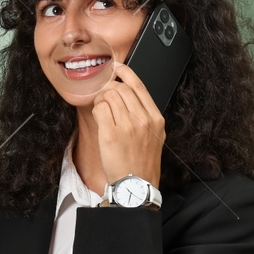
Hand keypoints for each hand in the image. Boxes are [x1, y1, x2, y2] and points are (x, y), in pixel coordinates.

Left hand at [92, 60, 163, 189]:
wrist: (136, 186)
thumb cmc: (142, 162)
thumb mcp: (154, 137)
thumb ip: (145, 115)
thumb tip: (127, 94)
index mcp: (156, 119)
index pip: (140, 86)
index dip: (126, 73)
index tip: (117, 67)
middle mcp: (144, 120)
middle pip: (121, 88)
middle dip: (109, 89)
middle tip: (104, 97)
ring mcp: (128, 126)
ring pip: (109, 96)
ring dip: (101, 100)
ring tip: (102, 111)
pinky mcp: (111, 134)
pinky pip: (100, 109)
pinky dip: (97, 110)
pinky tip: (100, 120)